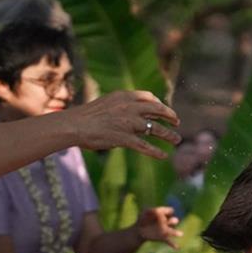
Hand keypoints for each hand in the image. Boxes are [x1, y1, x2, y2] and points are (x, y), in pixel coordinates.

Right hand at [64, 90, 180, 158]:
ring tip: (176, 140)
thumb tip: (131, 115)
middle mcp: (130, 107)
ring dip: (168, 135)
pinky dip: (156, 152)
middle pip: (157, 110)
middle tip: (177, 122)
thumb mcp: (105, 103)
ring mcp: (128, 123)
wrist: (74, 124)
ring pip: (155, 128)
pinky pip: (144, 146)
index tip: (163, 109)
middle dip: (170, 116)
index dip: (159, 103)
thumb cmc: (85, 116)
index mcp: (124, 96)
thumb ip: (120, 107)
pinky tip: (163, 156)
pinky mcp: (124, 138)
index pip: (148, 97)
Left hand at [136, 206, 182, 247]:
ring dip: (176, 233)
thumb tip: (159, 213)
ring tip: (181, 234)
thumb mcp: (146, 212)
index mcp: (163, 214)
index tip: (160, 213)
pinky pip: (169, 241)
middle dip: (173, 221)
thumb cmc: (143, 219)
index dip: (166, 211)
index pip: (169, 211)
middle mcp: (166, 222)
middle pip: (173, 220)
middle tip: (172, 221)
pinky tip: (177, 247)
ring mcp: (165, 230)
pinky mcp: (162, 238)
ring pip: (172, 231)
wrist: (139, 231)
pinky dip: (173, 244)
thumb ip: (152, 211)